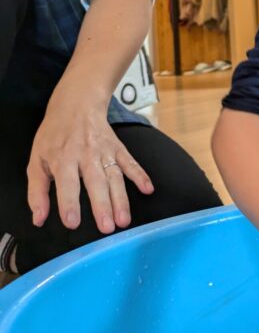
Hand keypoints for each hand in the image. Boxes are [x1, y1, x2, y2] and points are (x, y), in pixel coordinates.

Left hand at [27, 100, 153, 234]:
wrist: (76, 105)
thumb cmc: (53, 136)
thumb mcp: (36, 160)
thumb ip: (37, 191)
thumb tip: (39, 219)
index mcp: (63, 157)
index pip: (66, 183)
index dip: (69, 203)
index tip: (73, 223)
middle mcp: (86, 154)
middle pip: (95, 182)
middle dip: (102, 205)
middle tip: (107, 227)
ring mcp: (105, 150)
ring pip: (114, 176)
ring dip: (121, 198)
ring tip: (124, 220)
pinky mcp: (118, 147)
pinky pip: (130, 162)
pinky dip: (140, 175)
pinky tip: (148, 189)